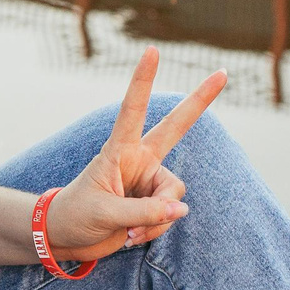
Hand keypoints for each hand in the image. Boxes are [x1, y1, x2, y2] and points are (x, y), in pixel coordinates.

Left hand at [44, 49, 228, 262]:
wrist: (66, 239)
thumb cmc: (76, 217)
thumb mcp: (104, 214)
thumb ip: (144, 212)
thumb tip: (182, 209)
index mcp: (118, 151)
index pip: (133, 110)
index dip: (143, 81)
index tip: (151, 49)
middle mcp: (139, 160)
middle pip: (176, 127)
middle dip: (200, 101)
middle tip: (223, 73)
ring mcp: (149, 181)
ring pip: (174, 195)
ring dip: (156, 220)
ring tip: (127, 231)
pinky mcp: (156, 203)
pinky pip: (171, 215)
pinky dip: (154, 230)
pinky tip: (131, 237)